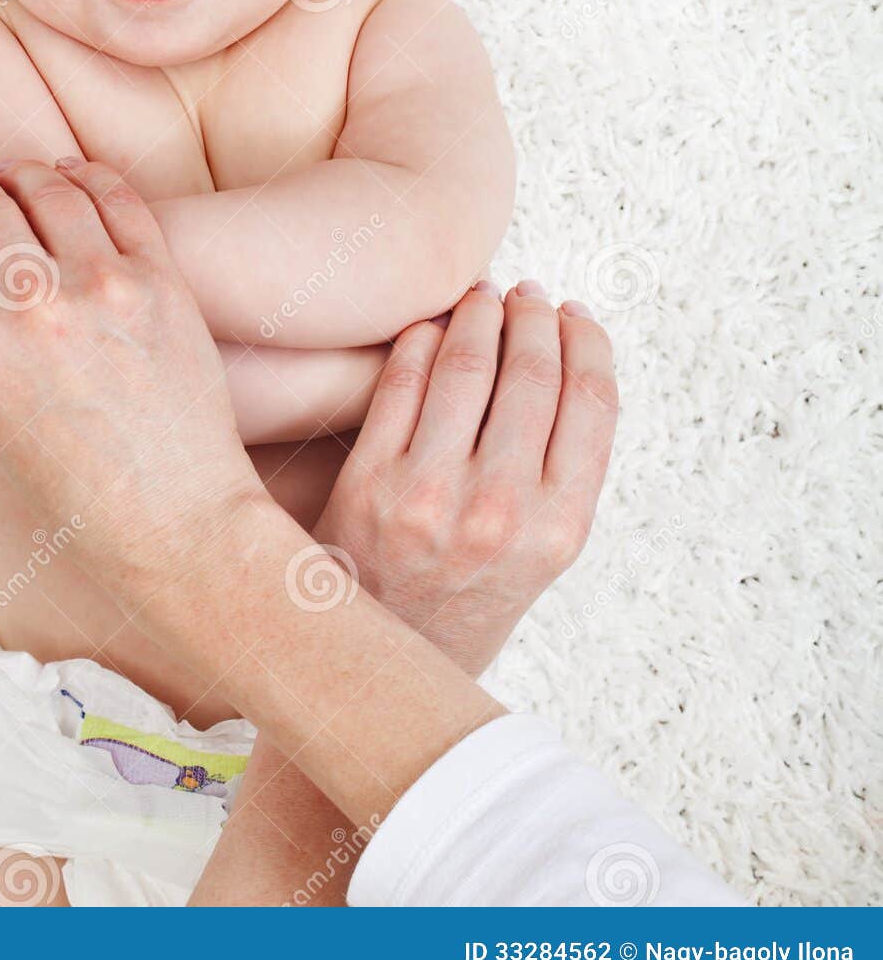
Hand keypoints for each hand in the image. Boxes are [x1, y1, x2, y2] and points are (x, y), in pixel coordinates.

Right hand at [0, 156, 263, 595]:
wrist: (174, 522)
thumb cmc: (78, 491)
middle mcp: (30, 307)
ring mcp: (100, 286)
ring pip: (49, 190)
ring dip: (25, 172)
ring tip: (19, 171)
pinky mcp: (159, 280)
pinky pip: (117, 202)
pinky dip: (88, 178)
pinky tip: (75, 174)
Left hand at [314, 280, 617, 675]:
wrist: (380, 664)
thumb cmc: (465, 598)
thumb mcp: (541, 556)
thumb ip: (560, 474)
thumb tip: (567, 361)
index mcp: (559, 530)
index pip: (592, 402)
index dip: (587, 341)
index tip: (575, 314)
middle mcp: (500, 512)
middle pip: (533, 373)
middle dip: (533, 317)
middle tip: (526, 295)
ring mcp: (430, 494)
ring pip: (468, 365)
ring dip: (478, 314)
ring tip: (482, 298)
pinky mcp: (369, 482)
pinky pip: (402, 382)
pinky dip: (421, 340)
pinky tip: (430, 328)